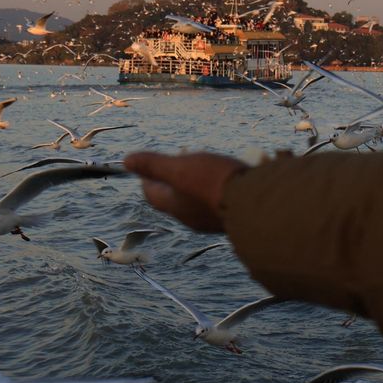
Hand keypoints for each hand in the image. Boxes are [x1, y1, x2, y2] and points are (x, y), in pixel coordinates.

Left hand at [124, 150, 246, 232]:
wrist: (255, 204)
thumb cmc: (212, 183)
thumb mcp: (179, 168)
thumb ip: (153, 164)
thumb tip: (126, 161)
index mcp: (174, 206)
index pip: (151, 193)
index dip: (146, 177)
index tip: (148, 164)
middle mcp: (190, 218)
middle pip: (172, 199)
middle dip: (171, 180)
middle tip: (176, 162)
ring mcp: (211, 221)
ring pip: (194, 202)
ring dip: (193, 185)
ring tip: (200, 167)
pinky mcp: (231, 218)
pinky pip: (214, 204)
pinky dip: (212, 191)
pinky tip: (223, 180)